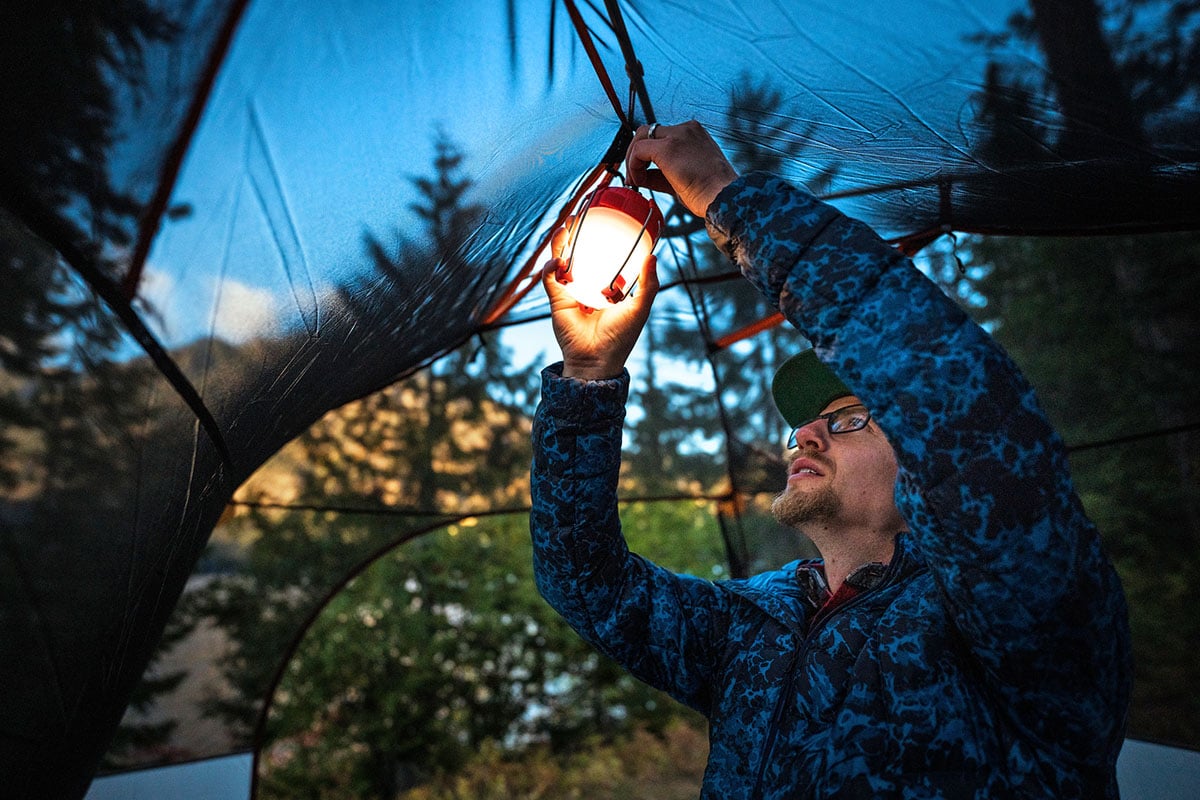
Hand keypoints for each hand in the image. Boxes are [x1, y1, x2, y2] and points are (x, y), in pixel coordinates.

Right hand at [542, 225, 658, 379]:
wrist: (597, 360)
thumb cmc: (620, 337)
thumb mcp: (640, 308)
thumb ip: (648, 284)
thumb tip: (653, 256)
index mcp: (609, 287)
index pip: (606, 256)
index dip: (605, 237)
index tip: (607, 218)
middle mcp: (590, 286)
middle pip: (582, 252)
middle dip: (579, 233)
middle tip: (581, 215)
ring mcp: (572, 291)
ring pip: (563, 260)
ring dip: (561, 242)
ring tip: (566, 226)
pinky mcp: (557, 300)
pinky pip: (550, 278)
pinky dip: (550, 267)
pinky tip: (558, 261)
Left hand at [625, 120, 738, 216]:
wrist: (724, 197)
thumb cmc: (712, 193)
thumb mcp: (685, 178)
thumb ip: (663, 174)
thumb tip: (642, 177)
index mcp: (695, 134)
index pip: (663, 136)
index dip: (649, 155)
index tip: (644, 174)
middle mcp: (687, 129)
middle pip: (650, 131)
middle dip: (637, 152)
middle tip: (634, 175)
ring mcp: (678, 136)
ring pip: (642, 135)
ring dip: (633, 157)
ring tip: (635, 180)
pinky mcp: (668, 148)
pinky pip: (639, 150)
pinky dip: (633, 165)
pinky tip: (639, 181)